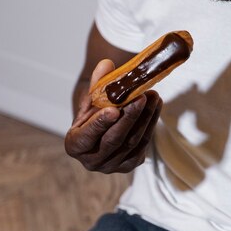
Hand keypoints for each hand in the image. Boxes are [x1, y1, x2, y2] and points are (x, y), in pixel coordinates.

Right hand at [65, 59, 162, 173]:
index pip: (86, 136)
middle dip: (130, 118)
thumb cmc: (93, 112)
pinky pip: (143, 145)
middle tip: (141, 97)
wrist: (103, 128)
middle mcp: (92, 162)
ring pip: (132, 142)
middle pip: (114, 140)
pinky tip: (155, 106)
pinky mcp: (129, 165)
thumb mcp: (91, 98)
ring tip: (154, 96)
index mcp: (75, 146)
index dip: (99, 123)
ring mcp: (112, 166)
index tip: (113, 109)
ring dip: (145, 118)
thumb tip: (106, 64)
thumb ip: (97, 82)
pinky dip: (150, 124)